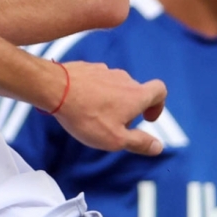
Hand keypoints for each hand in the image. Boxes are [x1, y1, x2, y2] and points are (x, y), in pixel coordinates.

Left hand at [53, 61, 167, 155]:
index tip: (146, 118)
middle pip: (136, 92)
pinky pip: (98, 81)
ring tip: (94, 116)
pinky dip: (95, 92)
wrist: (55, 89)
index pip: (160, 90)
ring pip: (116, 86)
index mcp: (136, 95)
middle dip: (130, 109)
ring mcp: (106, 71)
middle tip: (115, 125)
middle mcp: (125, 79)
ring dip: (112, 100)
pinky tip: (81, 103)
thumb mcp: (115, 139)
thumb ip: (139, 143)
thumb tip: (158, 147)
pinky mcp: (89, 68)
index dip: (158, 105)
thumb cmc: (87, 116)